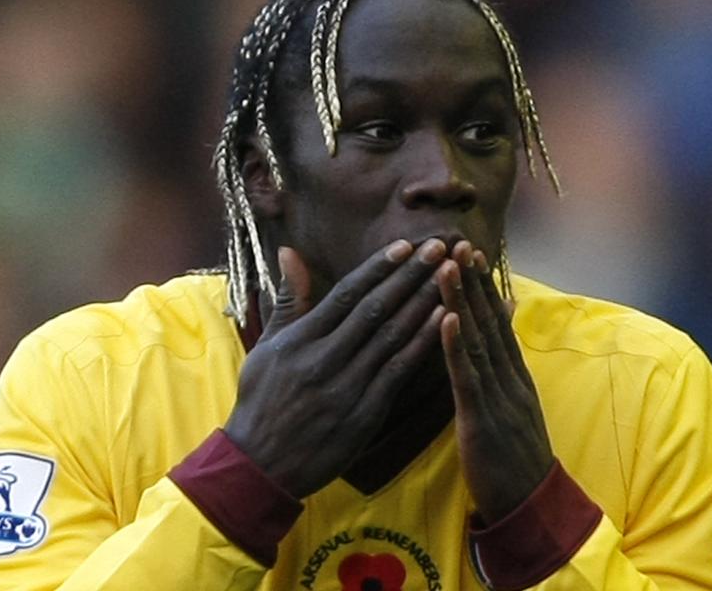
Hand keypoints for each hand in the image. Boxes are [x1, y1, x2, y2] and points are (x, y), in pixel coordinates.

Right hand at [224, 238, 446, 497]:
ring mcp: (346, 387)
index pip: (346, 294)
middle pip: (375, 309)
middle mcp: (324, 359)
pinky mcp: (365, 413)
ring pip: (392, 337)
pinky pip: (399, 372)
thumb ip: (287, 300)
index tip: (406, 246)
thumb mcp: (266, 347)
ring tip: (450, 277)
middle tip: (439, 247)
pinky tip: (445, 323)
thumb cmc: (262, 401)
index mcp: (300, 339)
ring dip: (424, 303)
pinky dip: (423, 345)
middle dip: (410, 276)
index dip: (378, 268)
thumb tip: (288, 251)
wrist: (261, 465)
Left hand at [437, 242, 553, 523]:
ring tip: (448, 265)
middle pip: (489, 322)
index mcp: (514, 378)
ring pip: (478, 341)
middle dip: (473, 281)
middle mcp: (509, 380)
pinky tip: (446, 318)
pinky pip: (468, 378)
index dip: (484, 287)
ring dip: (462, 300)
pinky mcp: (483, 420)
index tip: (469, 251)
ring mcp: (499, 398)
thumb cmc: (515, 461)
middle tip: (457, 241)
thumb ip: (505, 375)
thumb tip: (501, 344)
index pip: (497, 323)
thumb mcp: (513, 411)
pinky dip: (456, 346)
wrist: (532, 508)